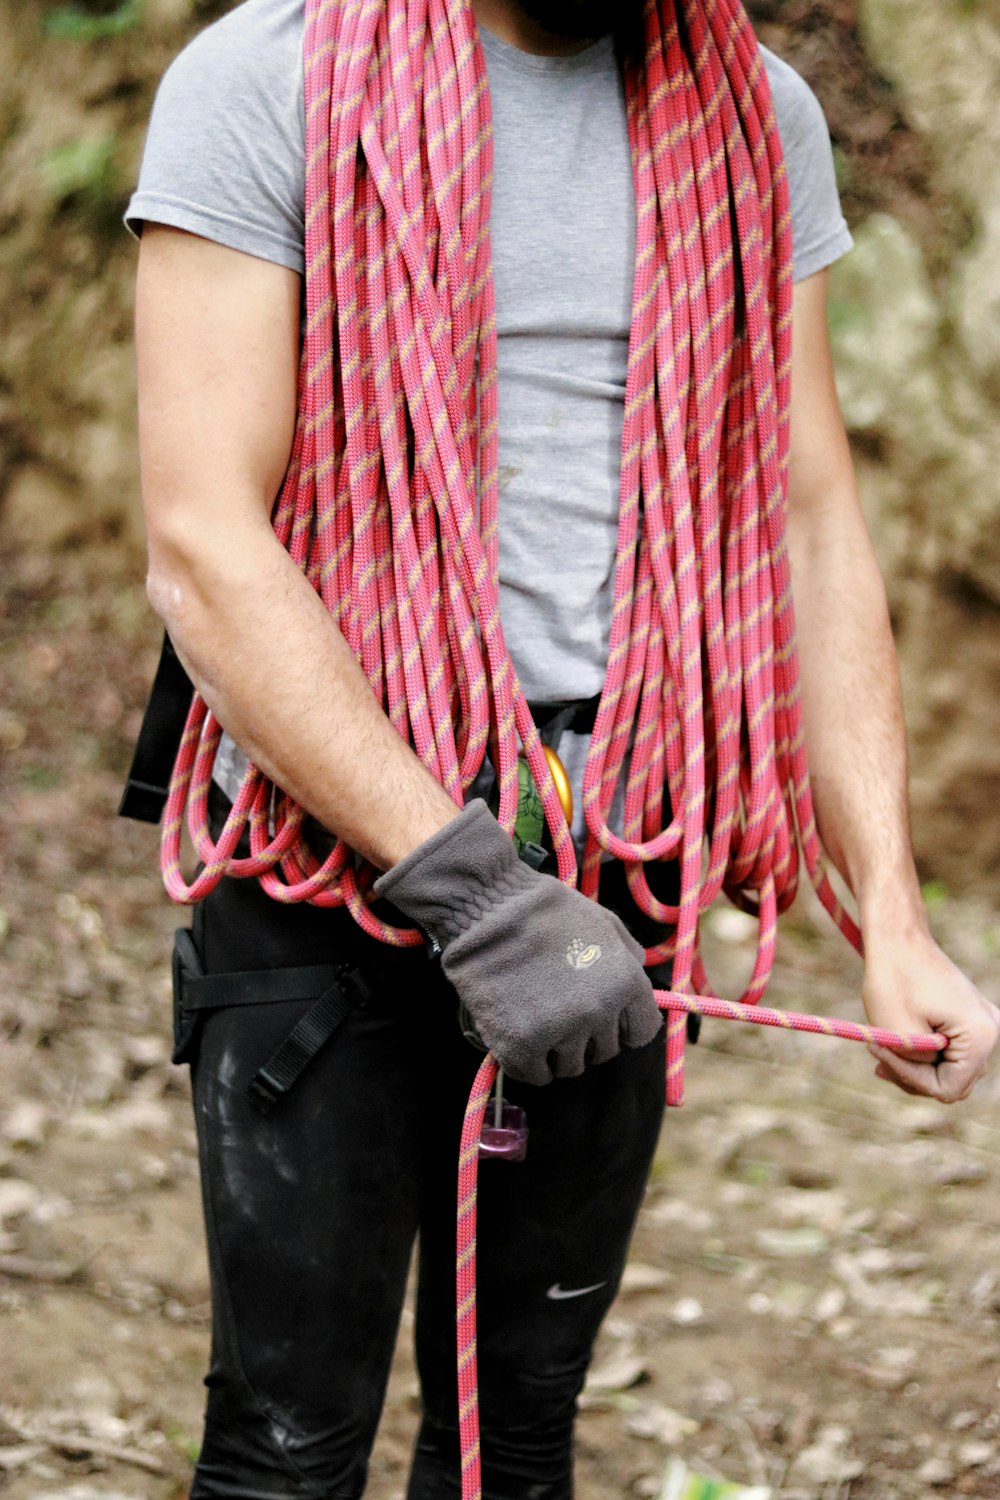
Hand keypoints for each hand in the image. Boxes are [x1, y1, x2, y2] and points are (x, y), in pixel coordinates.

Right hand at [374, 800, 662, 1084]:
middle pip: (604, 1052)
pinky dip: (527, 1062)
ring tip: (536, 1017)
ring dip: (557, 1050)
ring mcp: (560, 1032)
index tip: (603, 1018)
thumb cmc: (547, 910)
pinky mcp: (520, 1046)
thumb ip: (628, 958)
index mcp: (626, 983)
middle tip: (558, 1008)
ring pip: (570, 1066)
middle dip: (587, 1036)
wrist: (488, 908)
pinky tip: (517, 1033)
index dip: (622, 1026)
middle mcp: (598, 1013)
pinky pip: (534, 1074)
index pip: (641, 1032)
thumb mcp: (605, 922)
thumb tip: (637, 987)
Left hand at [861, 931, 998, 1101]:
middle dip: (913, 1076)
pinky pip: (947, 1050)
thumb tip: (932, 1083)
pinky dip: (921, 1051)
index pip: (949, 1089)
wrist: (898, 938)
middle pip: (953, 1081)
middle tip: (878, 1059)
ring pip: (949, 1068)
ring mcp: (982, 1024)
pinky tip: (893, 1043)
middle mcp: (991, 1032)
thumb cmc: (895, 979)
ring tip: (881, 1050)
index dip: (912, 1080)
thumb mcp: (898, 1034)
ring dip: (915, 1065)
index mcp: (981, 1036)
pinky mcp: (967, 1018)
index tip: (880, 1055)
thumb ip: (916, 1069)